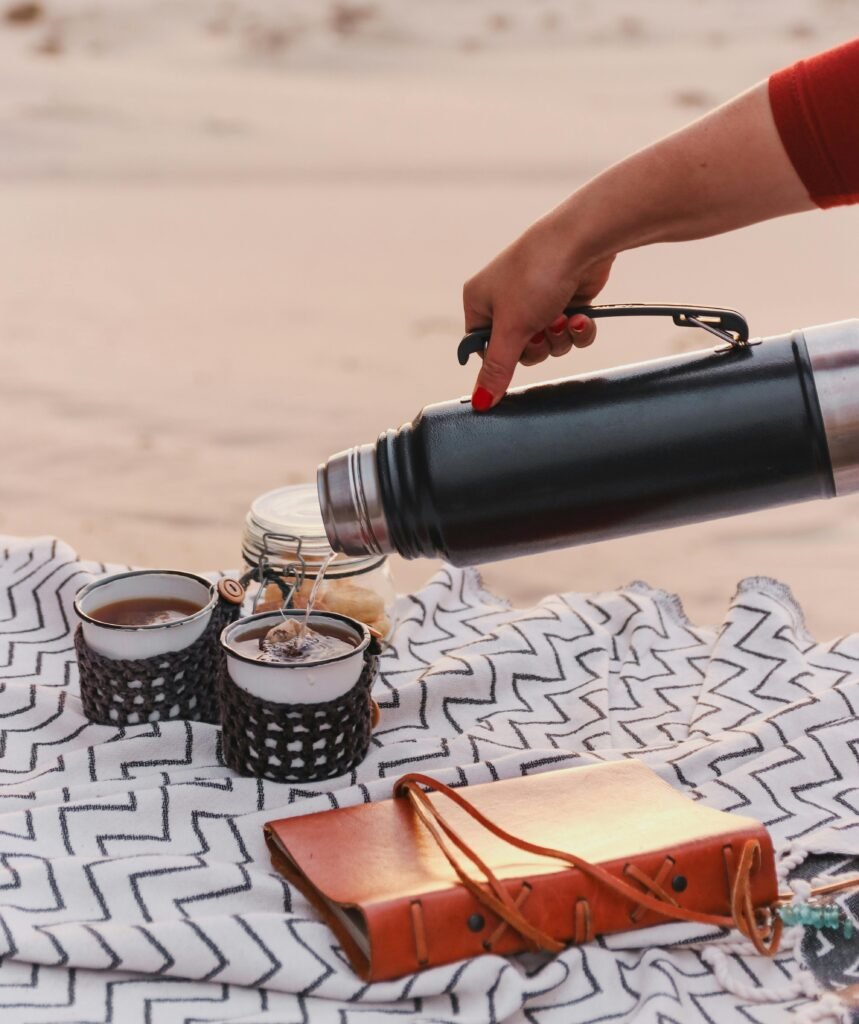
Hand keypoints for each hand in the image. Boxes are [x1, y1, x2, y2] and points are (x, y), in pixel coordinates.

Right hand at [463, 215, 614, 408]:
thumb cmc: (535, 274)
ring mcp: (537, 300)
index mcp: (480, 302)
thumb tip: (480, 402)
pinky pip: (570, 333)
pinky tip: (580, 316)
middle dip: (538, 346)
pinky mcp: (566, 300)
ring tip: (563, 318)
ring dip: (559, 338)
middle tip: (541, 330)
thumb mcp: (511, 329)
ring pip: (548, 344)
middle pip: (519, 352)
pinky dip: (577, 330)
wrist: (581, 241)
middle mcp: (506, 301)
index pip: (483, 349)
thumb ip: (496, 369)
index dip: (502, 358)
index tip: (516, 351)